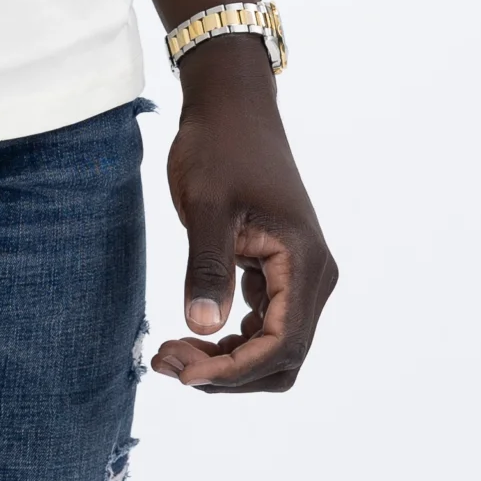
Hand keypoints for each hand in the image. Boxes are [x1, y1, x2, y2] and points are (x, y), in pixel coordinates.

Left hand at [151, 45, 337, 391]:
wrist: (232, 107)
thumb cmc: (220, 147)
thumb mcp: (206, 204)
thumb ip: (207, 266)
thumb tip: (201, 327)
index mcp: (304, 263)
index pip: (282, 345)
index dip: (234, 370)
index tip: (183, 372)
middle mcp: (313, 277)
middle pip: (282, 359)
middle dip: (227, 373)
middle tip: (167, 362)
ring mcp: (299, 277)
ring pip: (273, 349)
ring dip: (226, 363)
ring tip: (170, 353)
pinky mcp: (280, 274)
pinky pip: (265, 328)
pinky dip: (230, 342)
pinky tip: (189, 334)